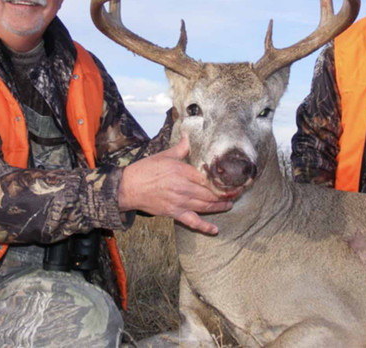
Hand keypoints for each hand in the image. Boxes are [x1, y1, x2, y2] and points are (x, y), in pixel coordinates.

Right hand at [118, 134, 236, 234]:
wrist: (128, 187)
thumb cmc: (145, 170)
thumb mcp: (164, 155)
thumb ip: (181, 148)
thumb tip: (188, 135)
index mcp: (182, 171)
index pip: (208, 178)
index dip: (222, 181)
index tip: (232, 180)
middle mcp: (183, 187)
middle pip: (210, 193)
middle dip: (225, 194)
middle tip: (237, 192)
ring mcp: (179, 202)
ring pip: (205, 206)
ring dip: (219, 206)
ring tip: (230, 204)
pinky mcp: (174, 213)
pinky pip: (192, 221)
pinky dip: (204, 227)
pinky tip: (215, 230)